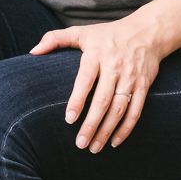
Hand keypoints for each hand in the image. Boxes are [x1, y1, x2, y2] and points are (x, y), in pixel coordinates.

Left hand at [30, 17, 162, 152]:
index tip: (69, 119)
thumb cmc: (108, 34)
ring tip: (94, 148)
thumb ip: (55, 38)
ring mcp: (131, 77)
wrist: (148, 32)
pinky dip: (126, 128)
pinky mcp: (144, 85)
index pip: (85, 80)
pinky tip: (114, 141)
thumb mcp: (82, 31)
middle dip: (91, 124)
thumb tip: (32, 52)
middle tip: (79, 144)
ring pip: (119, 109)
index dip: (77, 100)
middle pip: (102, 100)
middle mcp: (115, 67)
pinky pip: (136, 111)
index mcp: (96, 55)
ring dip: (107, 131)